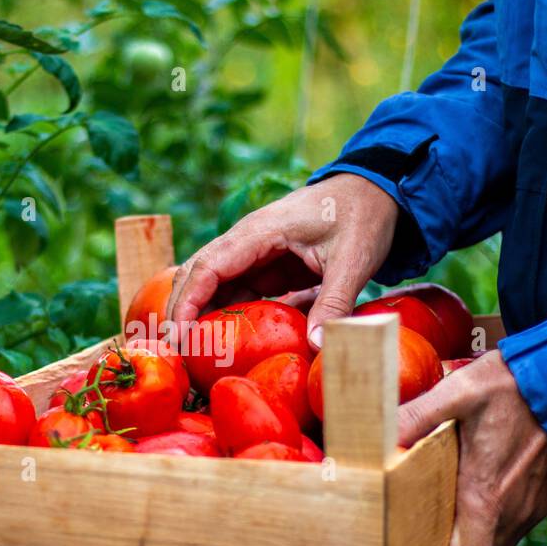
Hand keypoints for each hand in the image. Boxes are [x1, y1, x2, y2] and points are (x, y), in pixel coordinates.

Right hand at [166, 174, 398, 346]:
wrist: (374, 191)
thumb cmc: (362, 215)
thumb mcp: (353, 259)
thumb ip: (336, 302)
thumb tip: (319, 347)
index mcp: (260, 232)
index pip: (209, 267)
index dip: (188, 303)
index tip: (177, 336)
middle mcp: (247, 241)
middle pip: (198, 275)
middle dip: (180, 312)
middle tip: (172, 353)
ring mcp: (254, 253)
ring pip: (212, 285)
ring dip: (198, 316)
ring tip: (190, 354)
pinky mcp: (266, 266)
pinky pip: (236, 292)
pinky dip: (223, 315)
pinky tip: (219, 341)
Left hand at [398, 351, 546, 545]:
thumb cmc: (515, 387)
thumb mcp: (458, 393)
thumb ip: (417, 417)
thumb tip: (383, 436)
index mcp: (485, 496)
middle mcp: (512, 511)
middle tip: (428, 523)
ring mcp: (532, 506)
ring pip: (498, 543)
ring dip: (476, 534)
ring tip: (452, 505)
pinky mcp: (545, 496)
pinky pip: (517, 523)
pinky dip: (498, 517)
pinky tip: (483, 486)